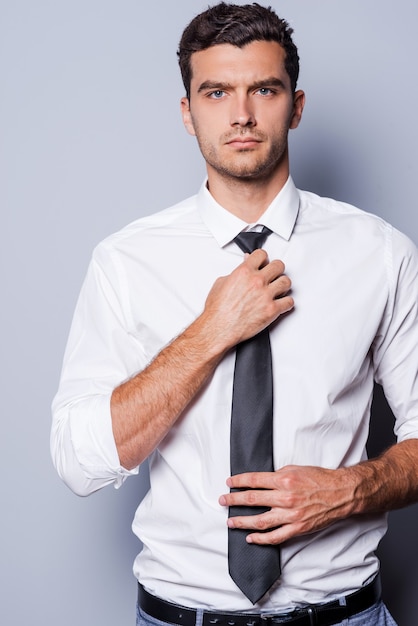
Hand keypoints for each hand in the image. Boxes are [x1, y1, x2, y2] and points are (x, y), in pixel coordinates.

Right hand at [203, 250, 292, 349]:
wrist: (218, 328)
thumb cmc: (217, 310)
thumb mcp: (221, 283)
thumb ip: (236, 272)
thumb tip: (243, 267)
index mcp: (244, 272)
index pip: (261, 254)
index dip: (263, 258)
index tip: (264, 262)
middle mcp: (257, 281)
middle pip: (278, 266)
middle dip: (276, 269)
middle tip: (274, 274)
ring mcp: (266, 295)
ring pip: (286, 282)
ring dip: (283, 285)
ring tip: (279, 289)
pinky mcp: (272, 310)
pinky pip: (289, 302)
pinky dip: (287, 303)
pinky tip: (282, 303)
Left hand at [219, 465, 354, 544]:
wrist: (341, 493)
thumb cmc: (320, 479)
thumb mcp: (296, 469)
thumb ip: (277, 475)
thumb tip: (261, 481)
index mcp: (284, 479)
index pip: (254, 480)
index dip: (238, 482)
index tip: (229, 483)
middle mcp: (286, 497)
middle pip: (252, 499)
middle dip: (234, 500)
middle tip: (223, 500)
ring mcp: (291, 514)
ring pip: (260, 520)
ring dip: (242, 521)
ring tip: (230, 521)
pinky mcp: (297, 528)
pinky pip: (275, 536)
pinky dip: (261, 539)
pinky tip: (250, 538)